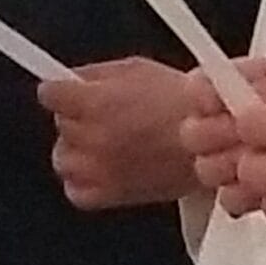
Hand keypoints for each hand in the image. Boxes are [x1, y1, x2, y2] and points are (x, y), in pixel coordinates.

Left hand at [40, 59, 199, 210]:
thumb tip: (70, 77)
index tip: (63, 90)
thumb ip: (97, 74)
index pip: (49, 94)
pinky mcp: (114, 194)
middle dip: (76, 117)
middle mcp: (92, 138)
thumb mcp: (138, 69)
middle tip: (103, 114)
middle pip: (60, 125)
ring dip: (77, 149)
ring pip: (63, 159)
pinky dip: (82, 181)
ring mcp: (101, 169)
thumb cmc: (185, 103)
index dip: (58, 89)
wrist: (216, 138)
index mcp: (95, 103)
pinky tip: (102, 168)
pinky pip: (76, 191)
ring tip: (103, 142)